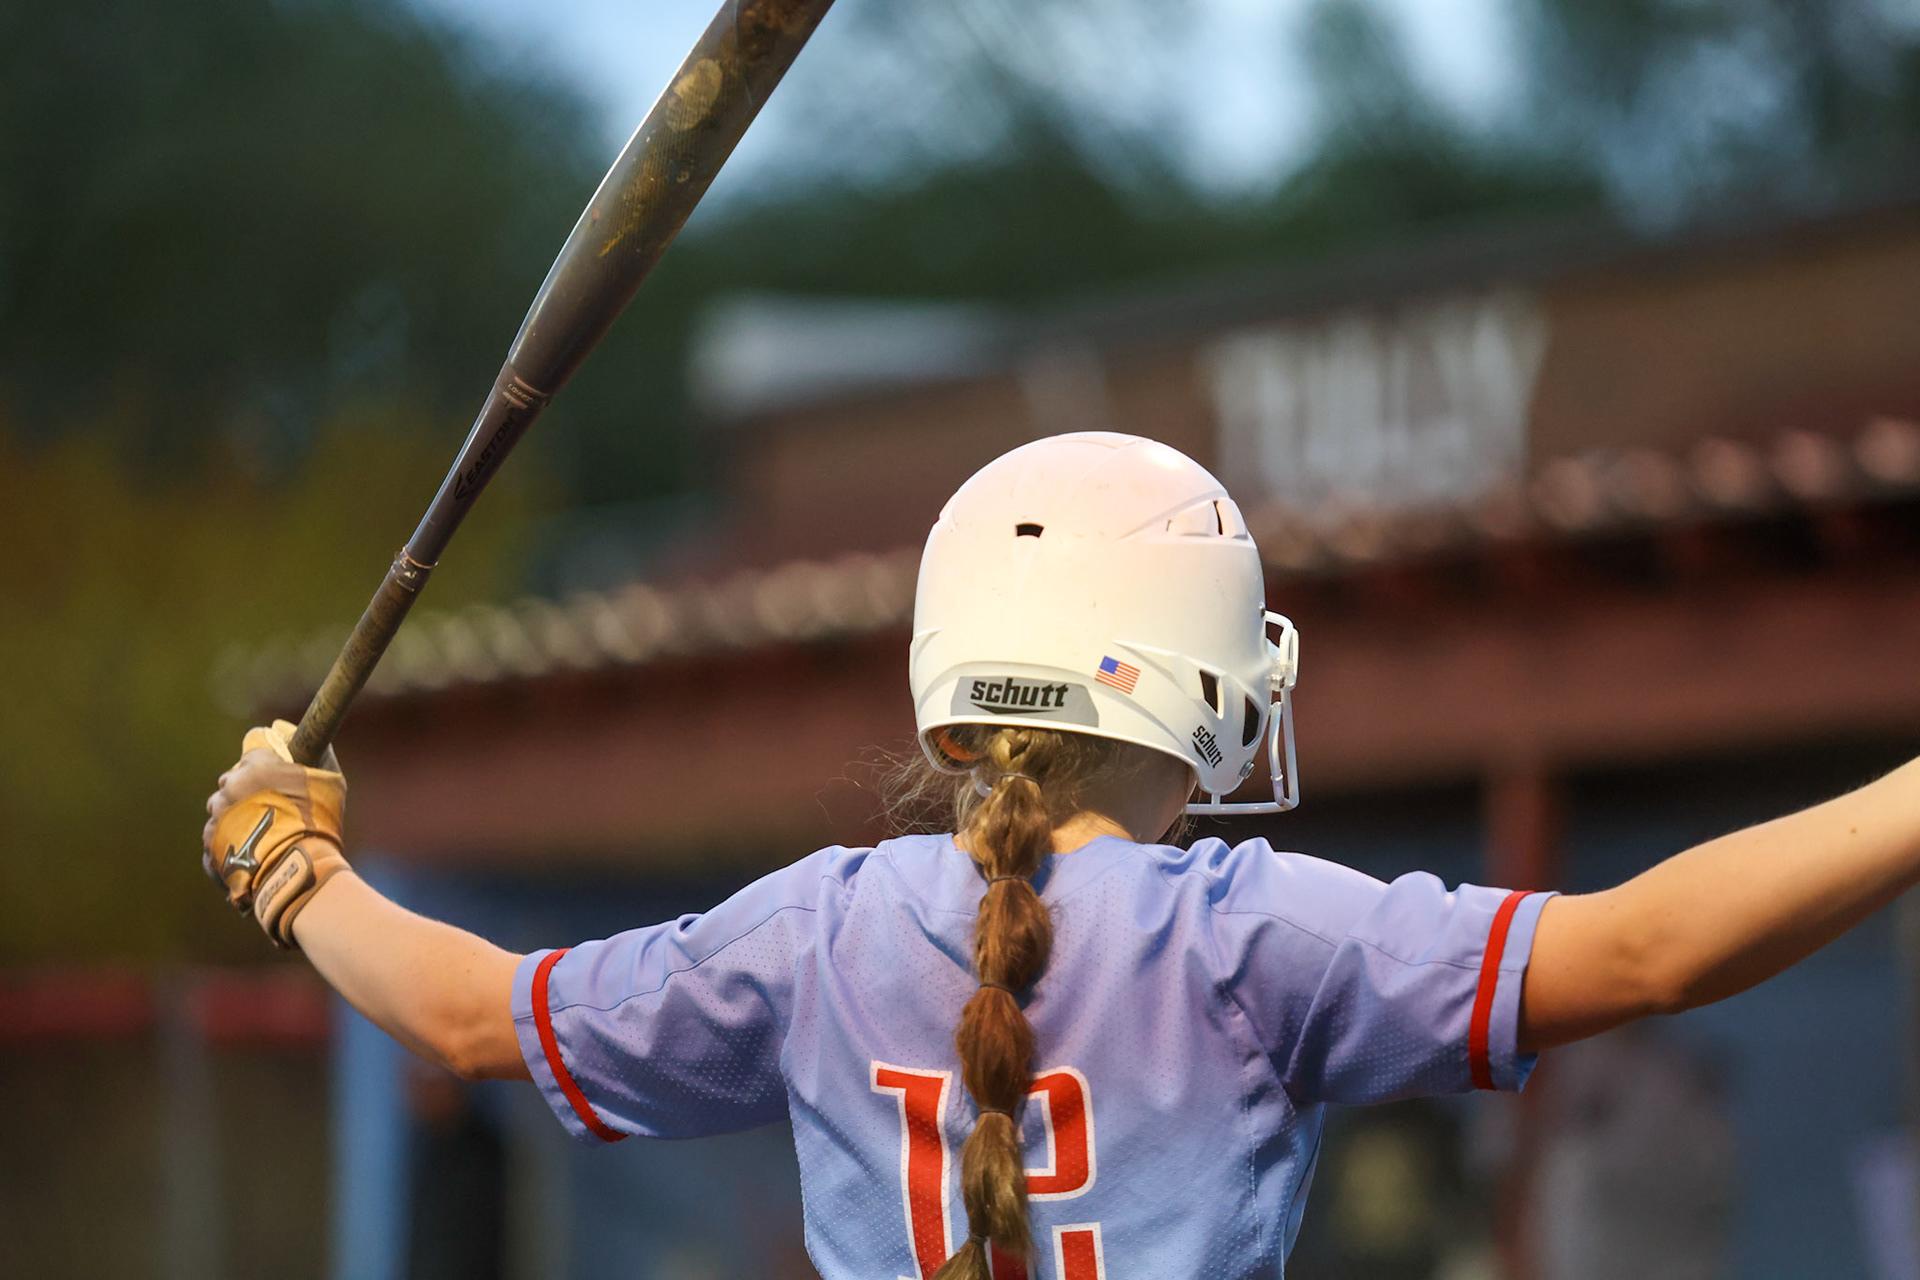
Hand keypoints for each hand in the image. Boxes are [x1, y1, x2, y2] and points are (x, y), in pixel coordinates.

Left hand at [203, 720, 348, 948]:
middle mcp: (231, 785)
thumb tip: (322, 743)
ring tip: (258, 835)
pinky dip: (227, 842)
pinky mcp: (209, 843)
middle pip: (231, 781)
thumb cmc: (316, 823)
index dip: (265, 764)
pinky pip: (215, 837)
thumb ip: (321, 760)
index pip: (253, 751)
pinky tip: (248, 853)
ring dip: (234, 817)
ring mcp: (217, 815)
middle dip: (245, 791)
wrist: (294, 867)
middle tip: (269, 809)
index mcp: (258, 764)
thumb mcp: (330, 784)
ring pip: (221, 810)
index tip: (274, 776)